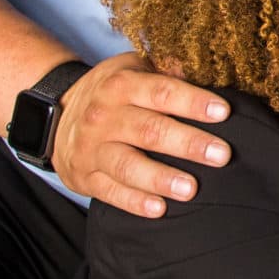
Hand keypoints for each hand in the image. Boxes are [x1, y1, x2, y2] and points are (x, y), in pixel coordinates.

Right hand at [52, 52, 231, 216]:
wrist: (55, 112)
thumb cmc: (113, 91)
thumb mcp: (135, 68)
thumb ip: (168, 70)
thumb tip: (208, 71)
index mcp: (121, 85)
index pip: (161, 92)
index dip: (192, 102)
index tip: (223, 112)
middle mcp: (104, 116)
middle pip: (149, 131)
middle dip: (188, 144)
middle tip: (222, 155)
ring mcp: (92, 148)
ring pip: (128, 165)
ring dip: (161, 178)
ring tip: (190, 189)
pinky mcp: (84, 176)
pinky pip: (109, 192)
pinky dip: (134, 202)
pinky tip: (159, 209)